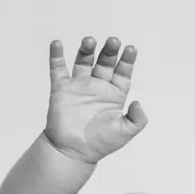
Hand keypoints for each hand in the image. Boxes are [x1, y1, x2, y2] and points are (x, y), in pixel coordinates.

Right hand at [46, 36, 148, 163]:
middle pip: (105, 62)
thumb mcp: (125, 133)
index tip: (131, 49)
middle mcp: (97, 87)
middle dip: (109, 51)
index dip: (127, 60)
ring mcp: (79, 87)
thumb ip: (137, 119)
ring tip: (90, 40)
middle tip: (113, 41)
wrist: (73, 152)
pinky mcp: (61, 90)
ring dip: (87, 49)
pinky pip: (58, 69)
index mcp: (114, 95)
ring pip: (83, 61)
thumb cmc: (100, 144)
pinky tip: (57, 43)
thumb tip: (138, 103)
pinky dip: (56, 55)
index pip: (122, 72)